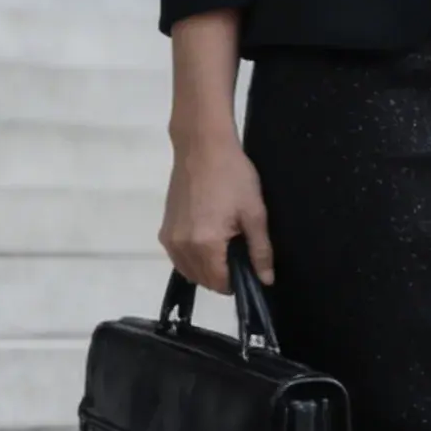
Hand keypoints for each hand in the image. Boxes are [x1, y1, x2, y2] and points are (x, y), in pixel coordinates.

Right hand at [159, 129, 274, 291]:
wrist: (202, 146)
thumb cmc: (232, 176)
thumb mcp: (254, 213)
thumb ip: (260, 250)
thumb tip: (265, 280)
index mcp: (205, 245)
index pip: (220, 284)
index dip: (238, 282)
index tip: (250, 268)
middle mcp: (181, 247)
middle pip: (203, 281)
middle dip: (223, 277)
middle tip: (240, 253)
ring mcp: (169, 239)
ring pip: (189, 272)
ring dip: (207, 270)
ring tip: (225, 246)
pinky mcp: (164, 230)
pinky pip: (179, 258)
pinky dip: (193, 259)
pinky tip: (207, 241)